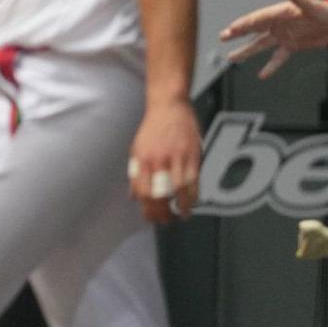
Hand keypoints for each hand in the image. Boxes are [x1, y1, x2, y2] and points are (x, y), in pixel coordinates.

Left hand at [130, 97, 199, 222]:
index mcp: (143, 160)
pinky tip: (192, 202)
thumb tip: (133, 196)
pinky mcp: (192, 154)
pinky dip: (193, 195)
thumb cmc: (152, 128)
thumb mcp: (137, 150)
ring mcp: (177, 157)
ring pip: (179, 190)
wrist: (168, 105)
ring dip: (181, 207)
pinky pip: (194, 180)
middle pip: (160, 194)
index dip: (148, 209)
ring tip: (181, 215)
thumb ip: (135, 174)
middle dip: (163, 213)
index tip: (152, 218)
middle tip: (167, 221)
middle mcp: (158, 160)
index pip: (143, 192)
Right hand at [220, 0, 327, 78]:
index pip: (258, 19)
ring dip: (246, 51)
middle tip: (223, 37)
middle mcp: (277, 24)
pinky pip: (278, 58)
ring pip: (260, 45)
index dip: (245, 24)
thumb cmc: (325, 11)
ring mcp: (282, 36)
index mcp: (279, 13)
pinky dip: (270, 66)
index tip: (232, 29)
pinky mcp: (291, 46)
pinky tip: (261, 75)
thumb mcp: (313, 6)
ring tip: (232, 58)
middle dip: (238, 34)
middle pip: (254, 30)